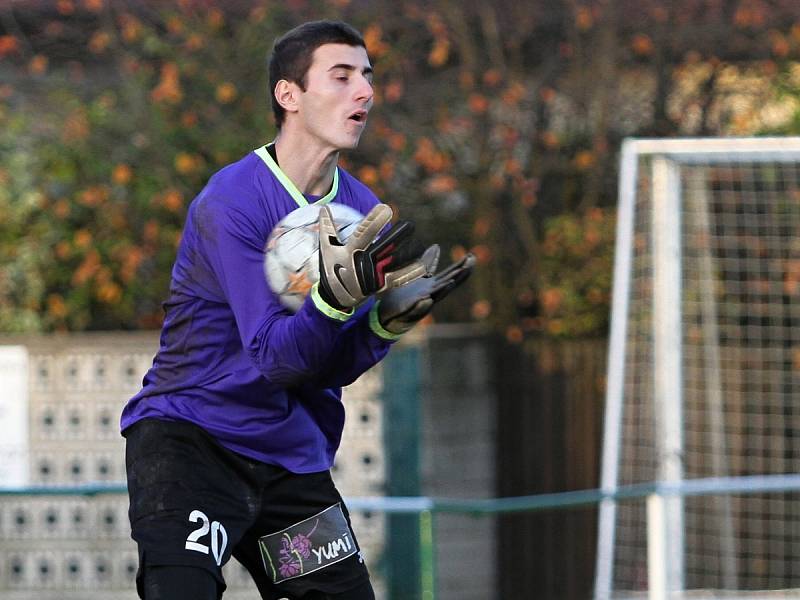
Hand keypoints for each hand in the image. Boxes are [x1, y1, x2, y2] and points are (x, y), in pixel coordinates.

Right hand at [317, 204, 431, 309]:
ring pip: (394, 263)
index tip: (386, 208)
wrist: (334, 296)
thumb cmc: (331, 266)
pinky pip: (399, 279)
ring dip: (408, 253)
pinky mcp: (380, 286)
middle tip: (410, 225)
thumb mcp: (326, 247)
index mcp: (350, 251)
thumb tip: (324, 207)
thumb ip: (327, 227)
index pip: (363, 233)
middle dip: (397, 237)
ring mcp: (372, 276)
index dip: (374, 221)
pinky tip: (424, 265)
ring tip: (421, 243)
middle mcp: (362, 264)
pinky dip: (411, 272)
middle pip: (383, 248)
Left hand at [377, 252, 475, 333]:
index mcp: (433, 285)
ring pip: (435, 296)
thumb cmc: (406, 294)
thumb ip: (428, 262)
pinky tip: (427, 299)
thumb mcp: (418, 274)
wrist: (390, 312)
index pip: (449, 274)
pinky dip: (423, 305)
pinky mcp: (409, 311)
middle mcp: (430, 294)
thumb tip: (436, 246)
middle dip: (459, 275)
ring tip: (451, 281)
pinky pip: (416, 309)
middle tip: (469, 266)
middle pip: (447, 283)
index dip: (460, 266)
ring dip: (443, 289)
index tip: (471, 256)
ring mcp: (421, 303)